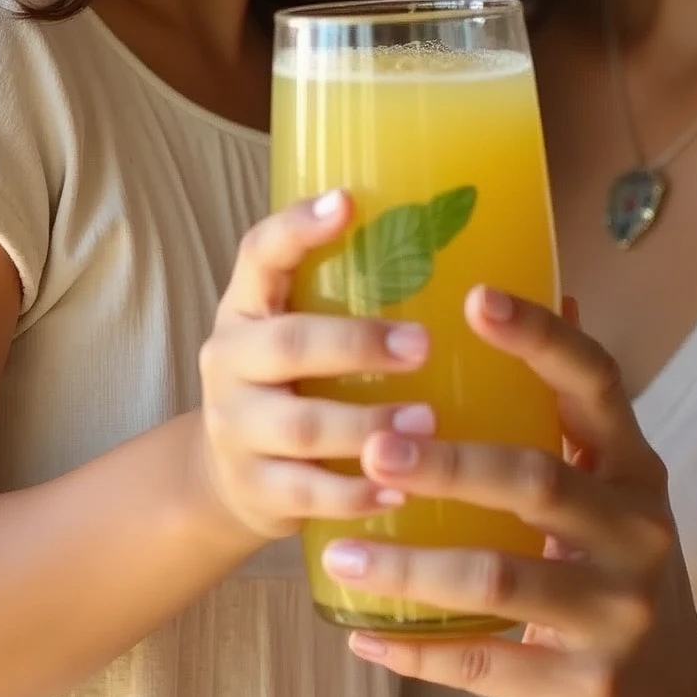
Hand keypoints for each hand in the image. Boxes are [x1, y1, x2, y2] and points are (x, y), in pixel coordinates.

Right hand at [196, 190, 435, 544]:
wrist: (226, 475)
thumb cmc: (294, 379)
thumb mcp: (300, 325)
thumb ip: (353, 293)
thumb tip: (471, 241)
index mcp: (246, 305)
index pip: (260, 252)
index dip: (299, 227)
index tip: (348, 202)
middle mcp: (229, 360)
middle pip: (288, 344)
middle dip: (358, 343)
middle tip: (424, 344)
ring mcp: (235, 427)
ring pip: (301, 427)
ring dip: (367, 425)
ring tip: (429, 423)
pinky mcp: (252, 488)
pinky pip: (306, 495)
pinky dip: (356, 494)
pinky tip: (402, 490)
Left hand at [326, 289, 696, 696]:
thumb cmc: (621, 588)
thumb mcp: (616, 499)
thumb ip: (577, 416)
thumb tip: (552, 286)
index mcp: (636, 472)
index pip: (596, 384)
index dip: (539, 337)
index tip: (474, 296)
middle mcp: (637, 534)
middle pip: (537, 480)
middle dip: (447, 463)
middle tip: (372, 448)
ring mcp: (618, 617)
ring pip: (499, 580)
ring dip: (411, 565)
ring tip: (342, 551)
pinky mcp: (589, 691)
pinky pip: (486, 666)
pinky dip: (417, 649)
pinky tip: (361, 633)